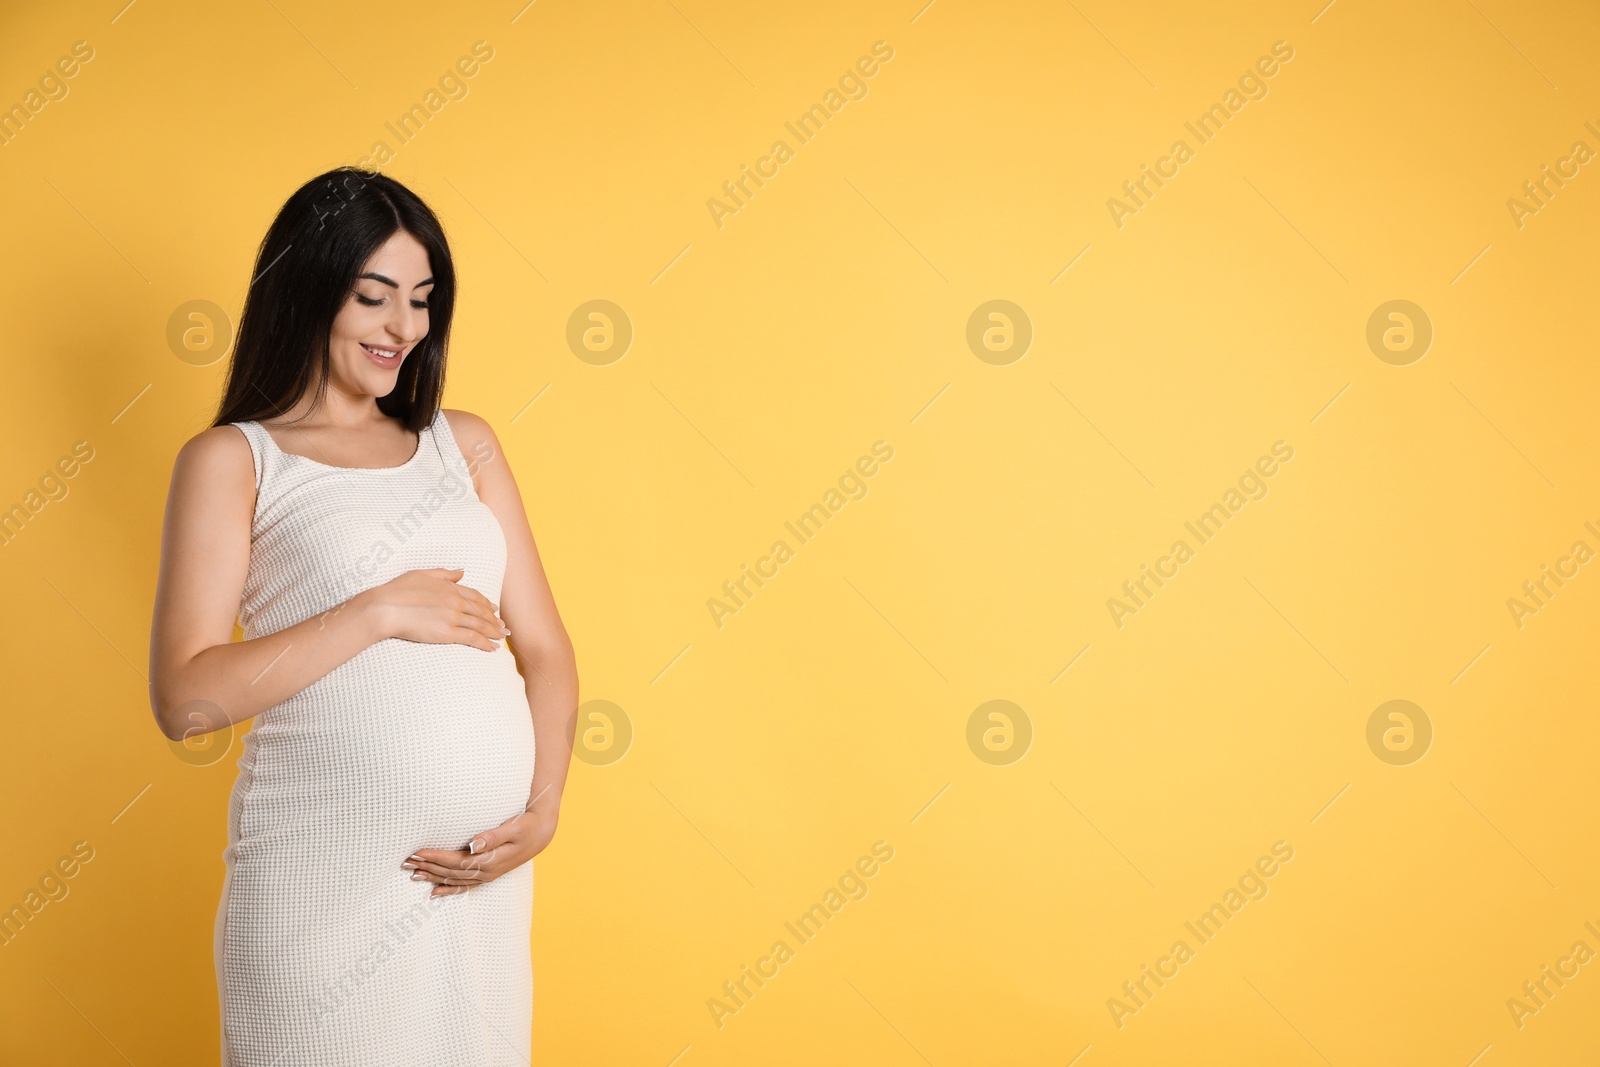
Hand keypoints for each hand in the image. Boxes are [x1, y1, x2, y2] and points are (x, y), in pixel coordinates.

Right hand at [364, 568, 507, 650]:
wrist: (385, 608)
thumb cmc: (397, 591)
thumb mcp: (422, 574)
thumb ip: (444, 574)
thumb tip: (461, 572)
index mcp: (450, 587)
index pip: (475, 596)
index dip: (487, 604)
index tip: (495, 609)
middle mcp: (456, 601)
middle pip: (481, 612)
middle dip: (494, 620)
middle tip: (504, 626)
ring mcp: (453, 617)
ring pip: (480, 625)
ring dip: (494, 632)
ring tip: (502, 637)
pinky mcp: (448, 633)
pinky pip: (473, 638)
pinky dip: (486, 643)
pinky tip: (493, 648)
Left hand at [404, 803, 559, 896]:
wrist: (541, 834)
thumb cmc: (526, 826)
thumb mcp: (513, 827)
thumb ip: (493, 835)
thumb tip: (474, 843)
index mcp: (490, 860)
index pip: (456, 861)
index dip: (436, 857)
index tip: (418, 852)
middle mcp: (486, 872)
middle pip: (450, 872)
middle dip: (428, 867)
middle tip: (406, 861)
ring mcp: (486, 876)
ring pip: (454, 880)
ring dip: (432, 877)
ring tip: (412, 873)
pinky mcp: (487, 875)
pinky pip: (464, 886)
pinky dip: (448, 889)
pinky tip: (434, 891)